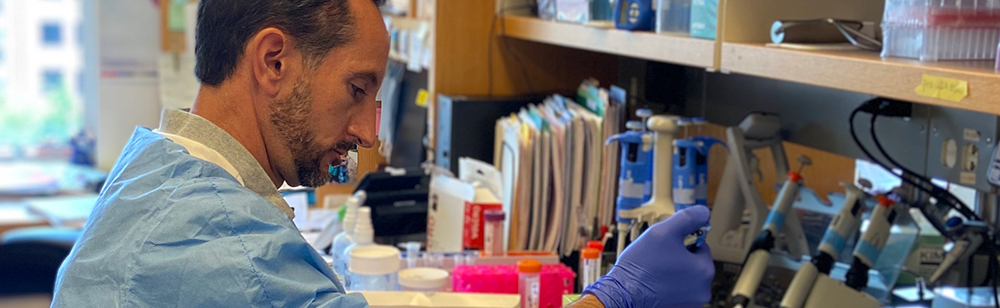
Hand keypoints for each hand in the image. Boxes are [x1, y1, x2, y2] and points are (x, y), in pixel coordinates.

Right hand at [584, 207, 714, 307]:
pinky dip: (668, 286)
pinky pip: (677, 292)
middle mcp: (703, 290)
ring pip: (685, 278)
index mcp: (705, 270)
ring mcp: (692, 303)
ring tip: (654, 271)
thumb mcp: (664, 232)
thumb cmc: (642, 265)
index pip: (701, 246)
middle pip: (694, 263)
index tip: (666, 245)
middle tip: (658, 257)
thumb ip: (687, 219)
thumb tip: (704, 212)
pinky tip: (654, 283)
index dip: (682, 241)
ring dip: (673, 272)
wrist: (622, 295)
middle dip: (678, 258)